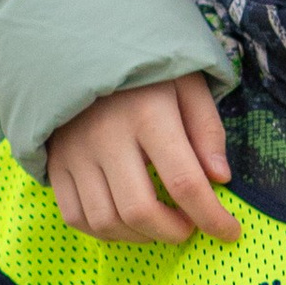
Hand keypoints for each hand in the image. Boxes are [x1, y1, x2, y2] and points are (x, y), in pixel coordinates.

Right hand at [46, 73, 237, 244]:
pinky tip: (127, 223)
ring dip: (141, 236)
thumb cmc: (145, 71)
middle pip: (141, 211)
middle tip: (190, 227)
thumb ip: (207, 130)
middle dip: (174, 233)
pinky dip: (105, 232)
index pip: (184, 183)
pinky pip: (75, 216)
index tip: (230, 232)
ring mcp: (75, 153)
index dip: (212, 217)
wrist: (79, 48)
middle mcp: (107, 137)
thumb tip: (220, 179)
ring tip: (161, 224)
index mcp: (149, 115)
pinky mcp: (55, 162)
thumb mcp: (188, 84)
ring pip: (106, 221)